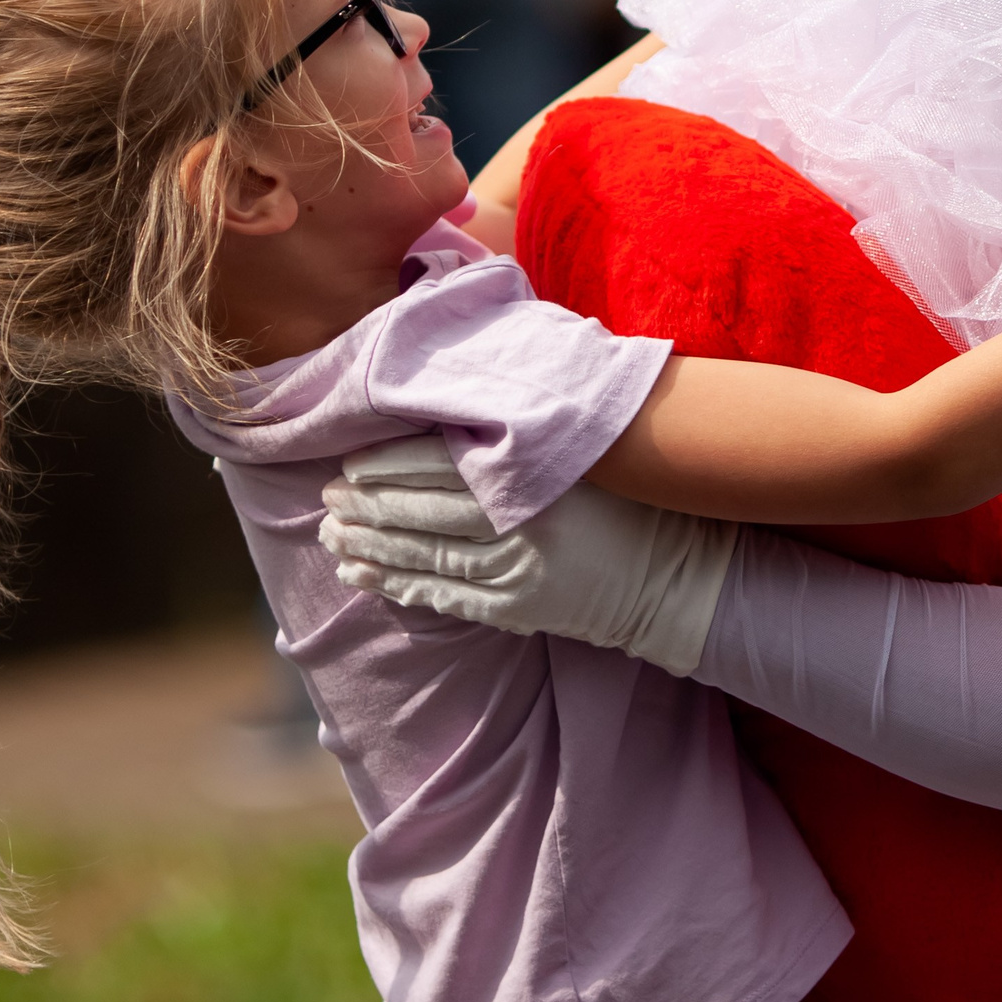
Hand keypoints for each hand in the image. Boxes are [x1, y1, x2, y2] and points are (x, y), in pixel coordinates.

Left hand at [319, 449, 737, 676]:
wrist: (675, 573)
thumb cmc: (630, 497)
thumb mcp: (587, 447)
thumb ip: (528, 425)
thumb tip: (461, 393)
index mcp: (534, 475)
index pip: (441, 464)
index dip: (388, 464)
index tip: (349, 460)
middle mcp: (520, 524)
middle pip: (423, 512)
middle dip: (366, 506)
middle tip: (325, 497)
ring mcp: (517, 573)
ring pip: (424, 557)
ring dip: (369, 547)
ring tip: (330, 536)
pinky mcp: (517, 609)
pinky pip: (444, 598)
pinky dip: (399, 587)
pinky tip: (363, 578)